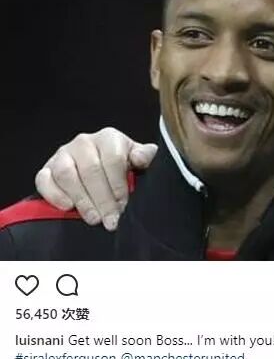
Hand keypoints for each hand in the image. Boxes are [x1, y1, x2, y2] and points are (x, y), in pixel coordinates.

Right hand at [35, 128, 156, 230]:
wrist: (100, 164)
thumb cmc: (122, 163)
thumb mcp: (137, 159)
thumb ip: (144, 157)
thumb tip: (142, 157)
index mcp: (109, 138)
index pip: (113, 160)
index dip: (118, 185)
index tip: (123, 205)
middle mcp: (84, 142)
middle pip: (91, 170)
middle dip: (102, 199)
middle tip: (109, 220)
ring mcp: (63, 154)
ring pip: (67, 175)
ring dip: (81, 200)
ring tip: (93, 218)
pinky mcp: (47, 168)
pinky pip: (44, 180)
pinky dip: (54, 195)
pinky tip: (68, 207)